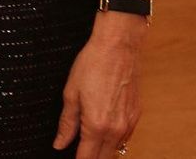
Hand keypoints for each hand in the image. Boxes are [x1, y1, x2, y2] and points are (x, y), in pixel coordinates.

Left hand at [52, 15, 146, 157]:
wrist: (117, 47)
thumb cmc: (93, 64)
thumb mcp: (71, 93)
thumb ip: (66, 123)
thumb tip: (59, 144)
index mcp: (96, 125)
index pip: (87, 158)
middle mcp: (115, 129)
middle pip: (103, 158)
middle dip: (91, 158)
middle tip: (79, 151)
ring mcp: (129, 124)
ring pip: (116, 150)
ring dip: (103, 151)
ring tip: (89, 144)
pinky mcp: (136, 117)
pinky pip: (125, 138)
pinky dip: (114, 140)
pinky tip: (104, 131)